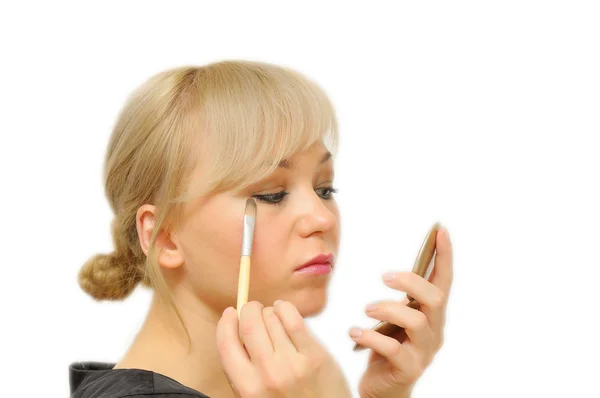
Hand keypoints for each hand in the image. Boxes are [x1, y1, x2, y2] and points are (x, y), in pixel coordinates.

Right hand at [217, 300, 350, 397]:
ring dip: (269, 311)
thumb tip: (235, 328)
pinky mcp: (314, 356)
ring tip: (272, 316)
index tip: (230, 313)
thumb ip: (242, 368)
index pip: (226, 344)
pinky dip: (285, 308)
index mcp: (247, 388)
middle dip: (249, 310)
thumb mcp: (255, 395)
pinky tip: (284, 311)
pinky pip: (293, 319)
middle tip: (253, 310)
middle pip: (249, 324)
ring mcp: (292, 364)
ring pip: (270, 318)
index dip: (226, 323)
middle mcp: (268, 375)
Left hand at [350, 227, 453, 397]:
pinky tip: (355, 332)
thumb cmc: (388, 348)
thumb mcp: (394, 319)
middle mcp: (434, 331)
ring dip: (388, 309)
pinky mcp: (408, 369)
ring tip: (366, 310)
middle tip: (385, 277)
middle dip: (410, 282)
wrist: (384, 389)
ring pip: (416, 321)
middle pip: (435, 298)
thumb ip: (399, 300)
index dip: (444, 256)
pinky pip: (393, 349)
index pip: (444, 281)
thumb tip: (393, 273)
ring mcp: (424, 352)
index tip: (441, 230)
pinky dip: (371, 337)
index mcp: (432, 315)